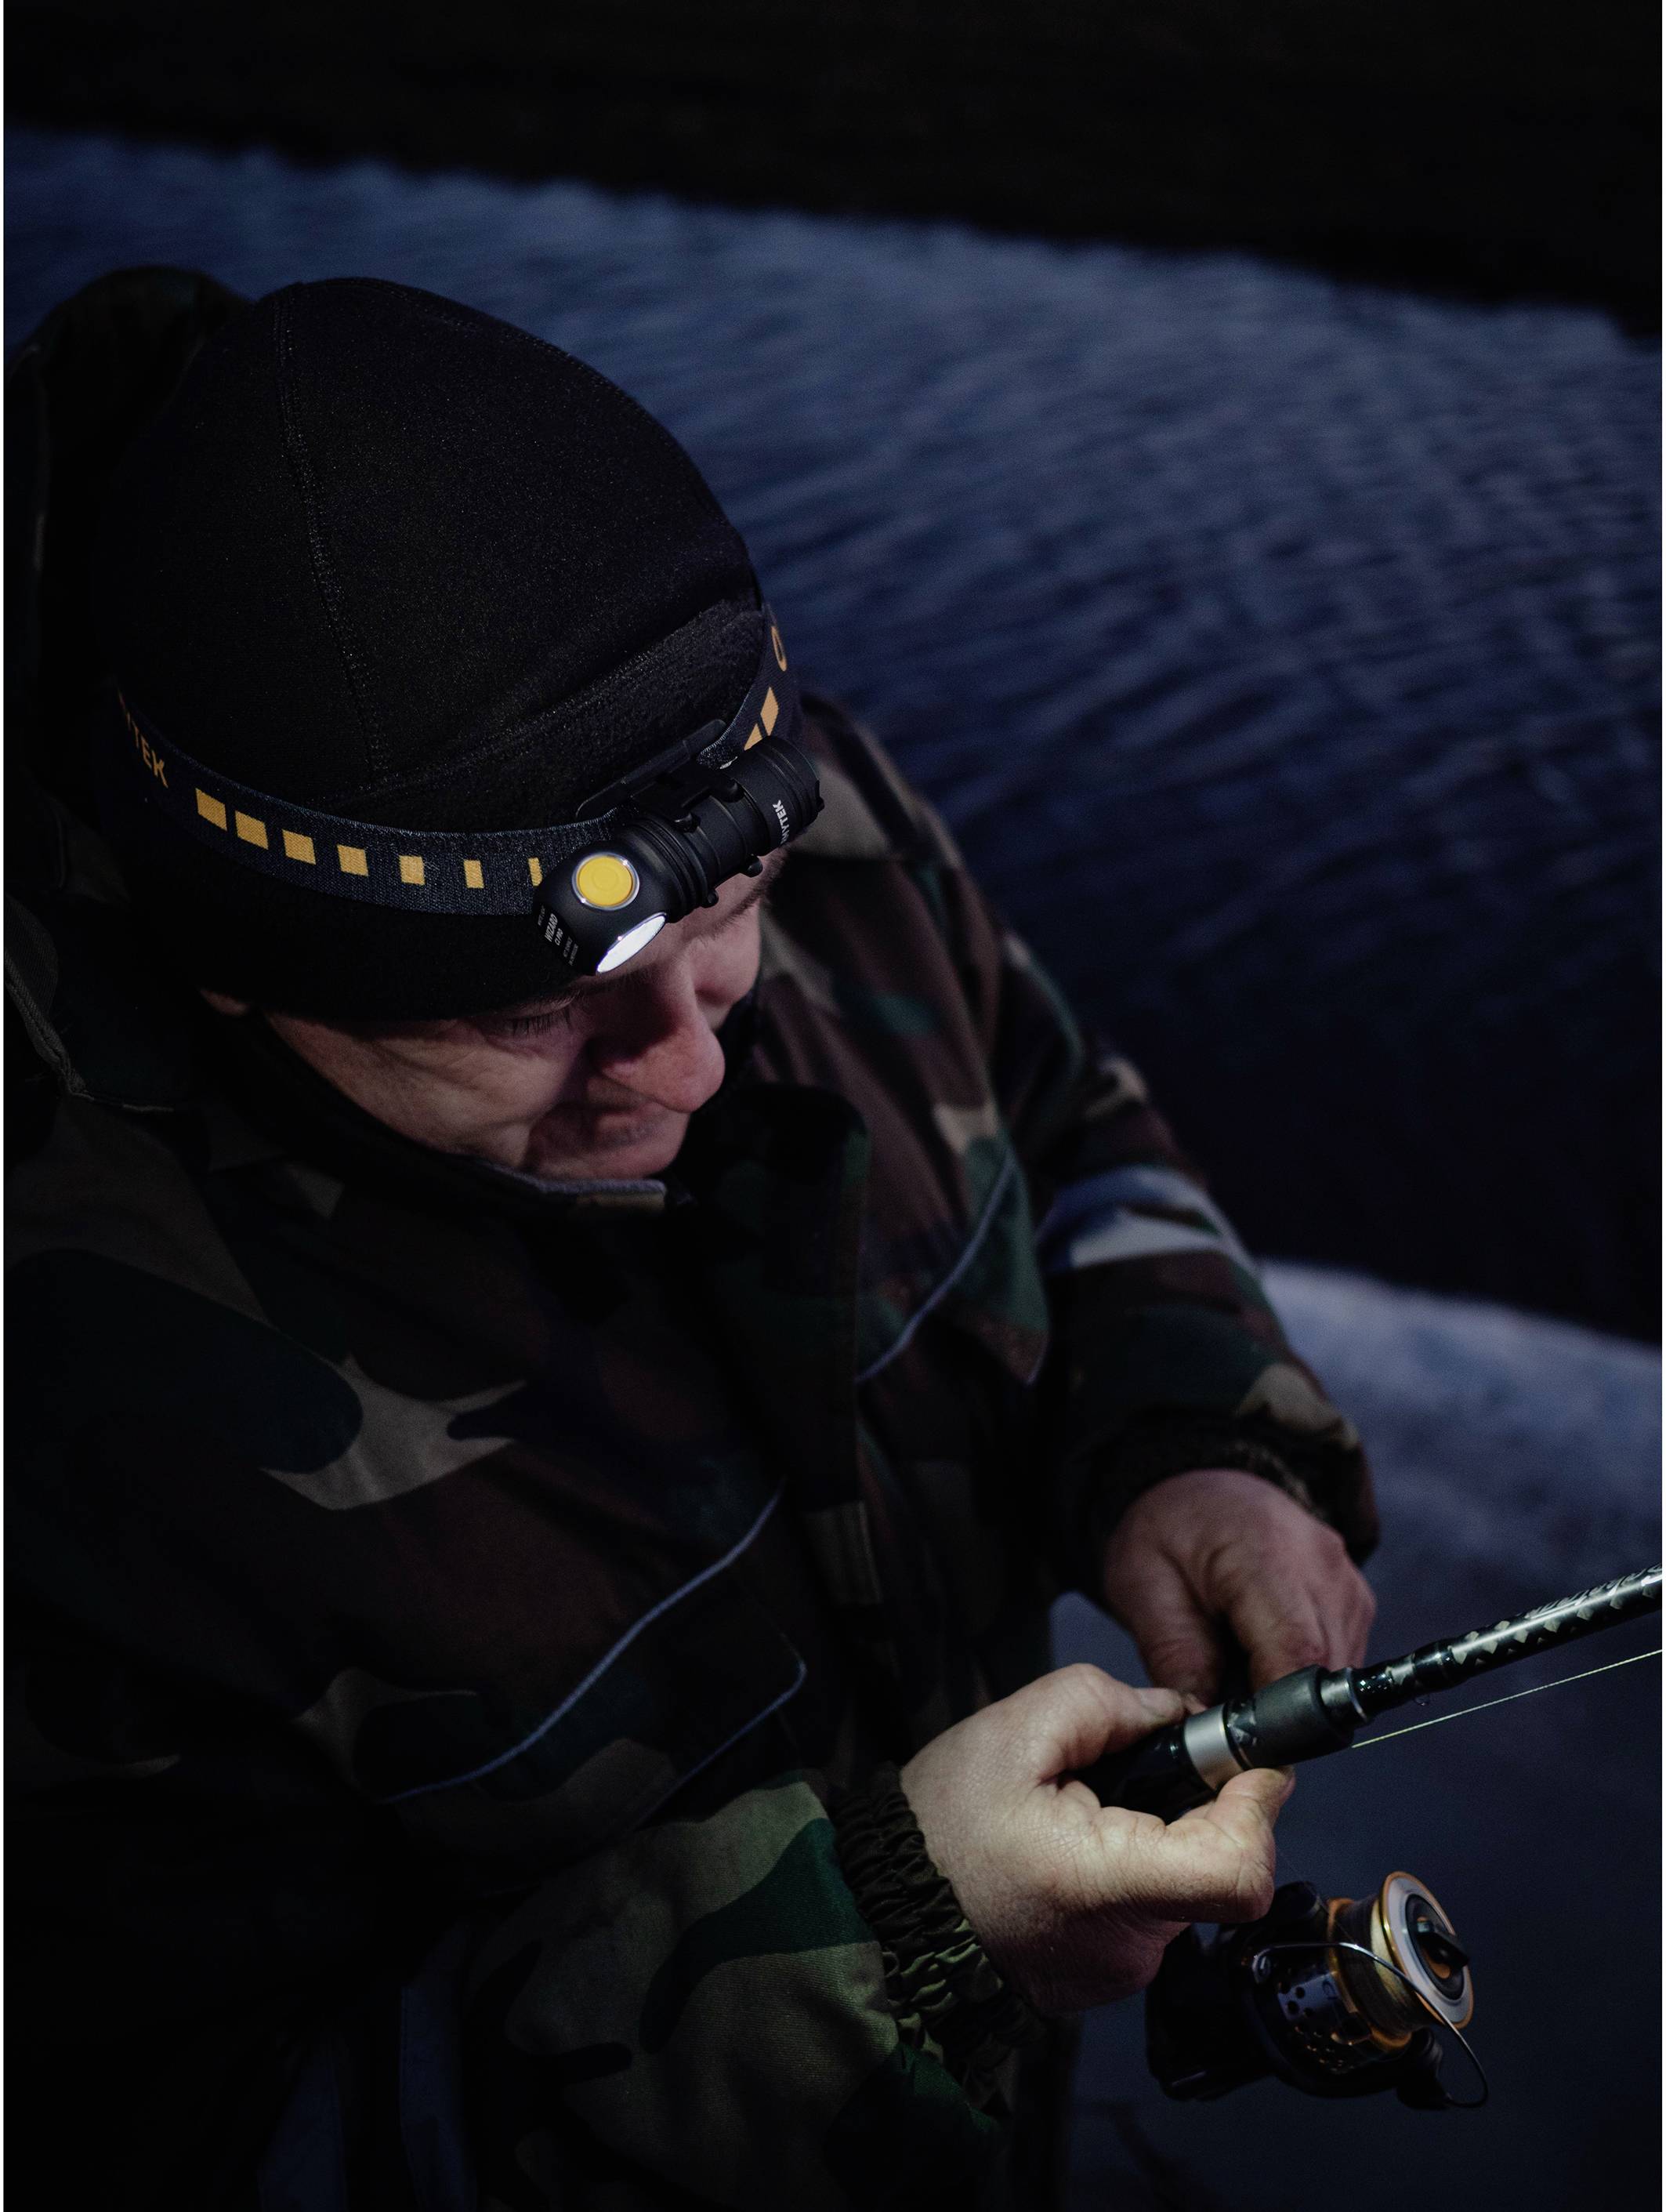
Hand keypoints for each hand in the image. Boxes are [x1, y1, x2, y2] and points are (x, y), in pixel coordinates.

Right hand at [898, 1663, 1289, 2014]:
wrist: (886, 1911)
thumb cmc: (939, 1825)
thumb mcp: (1012, 1730)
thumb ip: (1105, 1704)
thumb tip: (1178, 1712)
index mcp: (1103, 1884)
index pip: (1237, 1872)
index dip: (1259, 1808)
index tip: (1249, 1761)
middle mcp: (1127, 1945)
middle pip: (1217, 1864)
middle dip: (1194, 1802)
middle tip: (1127, 1765)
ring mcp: (1120, 1971)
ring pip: (1183, 1882)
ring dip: (1157, 1832)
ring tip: (1079, 1806)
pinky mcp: (1109, 1977)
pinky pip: (1151, 1908)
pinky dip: (1131, 1866)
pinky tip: (1071, 1845)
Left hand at [1100, 1467, 1375, 1700]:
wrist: (1195, 1479)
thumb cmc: (1166, 1528)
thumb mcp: (1145, 1589)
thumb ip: (1177, 1658)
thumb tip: (1206, 1725)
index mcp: (1265, 1554)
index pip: (1296, 1655)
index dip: (1274, 1712)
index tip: (1239, 1741)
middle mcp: (1322, 1564)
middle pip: (1325, 1670)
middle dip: (1281, 1708)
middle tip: (1230, 1714)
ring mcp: (1346, 1578)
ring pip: (1340, 1669)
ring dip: (1295, 1688)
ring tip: (1240, 1670)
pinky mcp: (1353, 1594)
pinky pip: (1343, 1653)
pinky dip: (1307, 1669)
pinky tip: (1263, 1653)